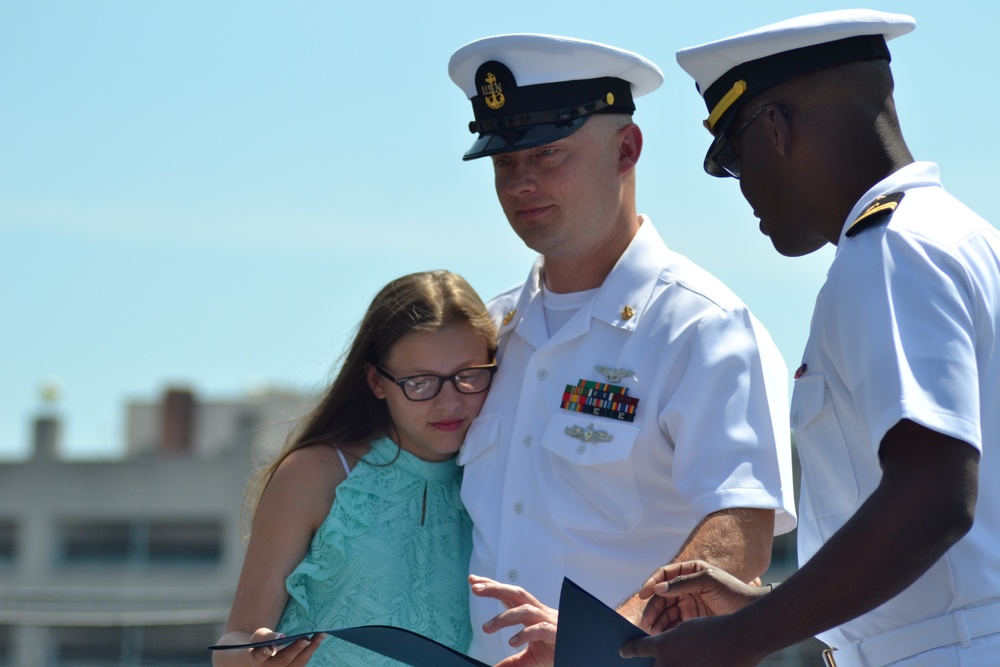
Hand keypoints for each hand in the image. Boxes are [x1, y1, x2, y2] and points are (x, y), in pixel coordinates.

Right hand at [214, 629, 324, 665]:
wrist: (255, 660)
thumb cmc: (258, 644)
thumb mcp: (258, 637)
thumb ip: (267, 637)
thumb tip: (281, 637)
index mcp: (254, 659)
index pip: (257, 656)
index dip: (263, 652)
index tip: (270, 648)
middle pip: (282, 661)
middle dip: (296, 649)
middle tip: (307, 638)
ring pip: (296, 665)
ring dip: (309, 650)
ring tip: (321, 635)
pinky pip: (301, 665)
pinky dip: (310, 653)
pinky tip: (318, 640)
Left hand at [469, 575, 556, 666]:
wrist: (577, 653)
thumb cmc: (554, 650)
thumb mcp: (529, 658)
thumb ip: (511, 663)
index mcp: (531, 614)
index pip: (509, 595)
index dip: (492, 585)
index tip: (472, 580)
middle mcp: (538, 613)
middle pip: (516, 593)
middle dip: (495, 588)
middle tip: (475, 588)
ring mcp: (548, 621)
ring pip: (525, 610)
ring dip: (504, 617)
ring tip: (486, 628)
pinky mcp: (556, 633)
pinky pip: (540, 629)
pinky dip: (525, 634)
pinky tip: (512, 642)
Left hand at [621, 615, 764, 666]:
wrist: (739, 640)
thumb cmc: (713, 629)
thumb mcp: (686, 628)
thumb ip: (670, 640)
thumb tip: (660, 648)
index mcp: (662, 646)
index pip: (636, 650)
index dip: (627, 650)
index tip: (622, 651)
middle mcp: (667, 665)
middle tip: (638, 665)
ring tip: (675, 662)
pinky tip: (692, 665)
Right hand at [638, 561, 764, 632]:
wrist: (750, 610)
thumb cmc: (732, 590)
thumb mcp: (707, 581)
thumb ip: (682, 583)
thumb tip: (659, 588)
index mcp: (689, 570)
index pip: (664, 574)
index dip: (652, 583)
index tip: (643, 594)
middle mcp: (685, 586)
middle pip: (662, 596)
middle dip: (653, 609)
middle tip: (646, 622)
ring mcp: (687, 602)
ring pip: (666, 611)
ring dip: (658, 621)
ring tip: (653, 632)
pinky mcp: (691, 618)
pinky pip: (674, 622)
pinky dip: (667, 629)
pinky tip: (662, 635)